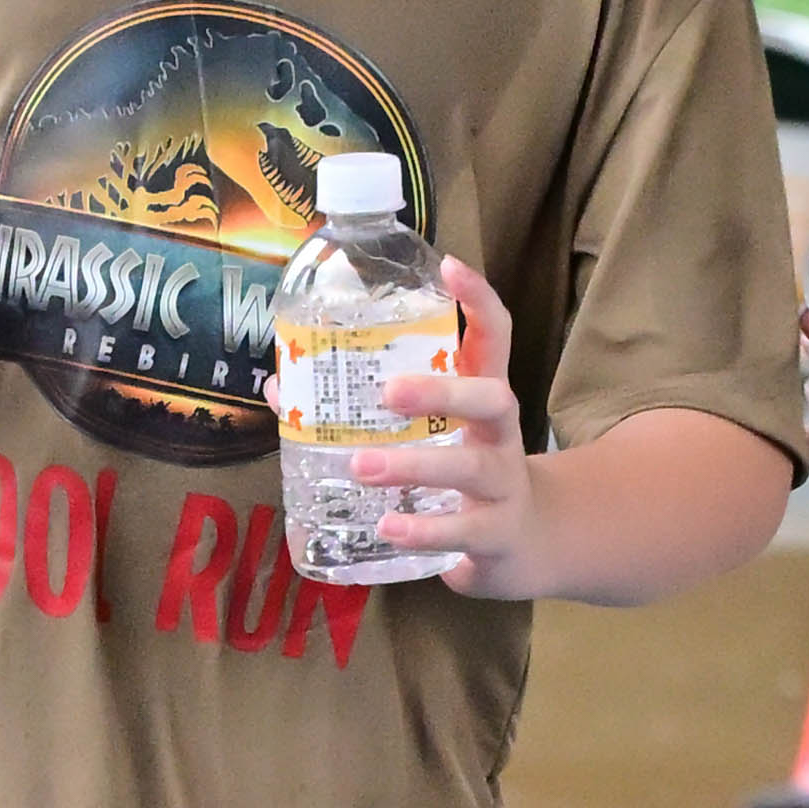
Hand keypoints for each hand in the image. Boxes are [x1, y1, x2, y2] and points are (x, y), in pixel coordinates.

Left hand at [356, 263, 533, 593]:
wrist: (526, 542)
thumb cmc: (462, 473)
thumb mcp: (433, 434)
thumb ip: (367, 408)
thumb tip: (282, 384)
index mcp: (482, 397)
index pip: (495, 336)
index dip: (478, 300)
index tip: (451, 265)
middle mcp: (500, 435)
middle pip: (494, 398)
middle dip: (443, 390)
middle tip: (387, 392)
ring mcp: (503, 485)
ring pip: (471, 468)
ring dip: (414, 465)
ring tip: (361, 466)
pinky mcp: (495, 534)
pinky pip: (462, 532)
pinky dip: (423, 530)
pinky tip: (389, 525)